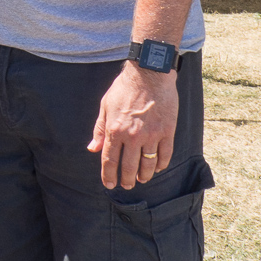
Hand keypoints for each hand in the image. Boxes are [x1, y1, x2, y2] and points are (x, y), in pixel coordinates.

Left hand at [88, 62, 178, 189]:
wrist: (149, 75)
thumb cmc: (124, 88)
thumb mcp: (105, 106)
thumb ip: (100, 129)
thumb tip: (93, 149)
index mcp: (115, 130)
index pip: (110, 160)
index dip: (108, 175)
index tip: (109, 184)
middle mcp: (133, 136)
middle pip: (129, 166)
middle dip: (126, 180)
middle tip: (126, 186)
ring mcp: (152, 135)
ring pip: (148, 164)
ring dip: (144, 175)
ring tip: (141, 180)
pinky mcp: (167, 131)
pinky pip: (165, 155)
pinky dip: (160, 165)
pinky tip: (157, 168)